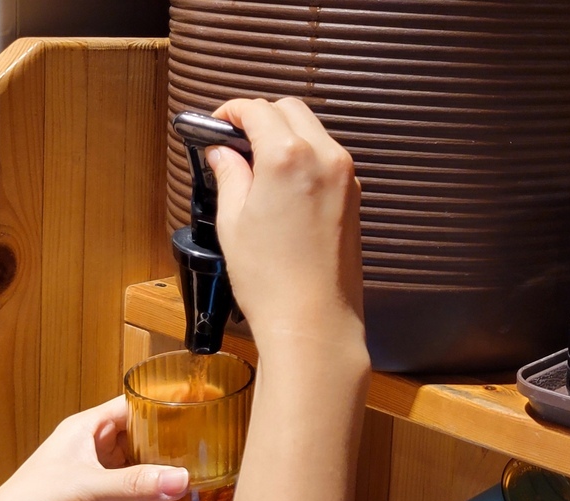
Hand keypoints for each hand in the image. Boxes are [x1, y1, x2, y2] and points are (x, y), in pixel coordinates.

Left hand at [0, 396, 188, 500]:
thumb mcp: (83, 489)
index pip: (132, 406)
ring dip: (168, 477)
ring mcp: (101, 486)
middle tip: (211, 444)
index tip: (196, 404)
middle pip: (145, 439)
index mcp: (86, 431)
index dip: (162, 404)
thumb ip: (133, 484)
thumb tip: (179, 479)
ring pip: (145, 473)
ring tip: (206, 474)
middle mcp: (96, 454)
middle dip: (173, 443)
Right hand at [208, 97, 363, 356]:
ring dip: (283, 135)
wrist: (313, 321)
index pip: (257, 110)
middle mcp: (324, 156)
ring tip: (256, 168)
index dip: (230, 112)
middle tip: (234, 143)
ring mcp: (344, 176)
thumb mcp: (233, 221)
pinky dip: (304, 156)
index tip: (216, 125)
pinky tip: (282, 186)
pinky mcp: (354, 196)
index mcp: (287, 156)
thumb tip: (222, 153)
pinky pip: (327, 157)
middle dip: (259, 118)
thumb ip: (229, 175)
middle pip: (289, 110)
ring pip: (312, 130)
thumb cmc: (270, 279)